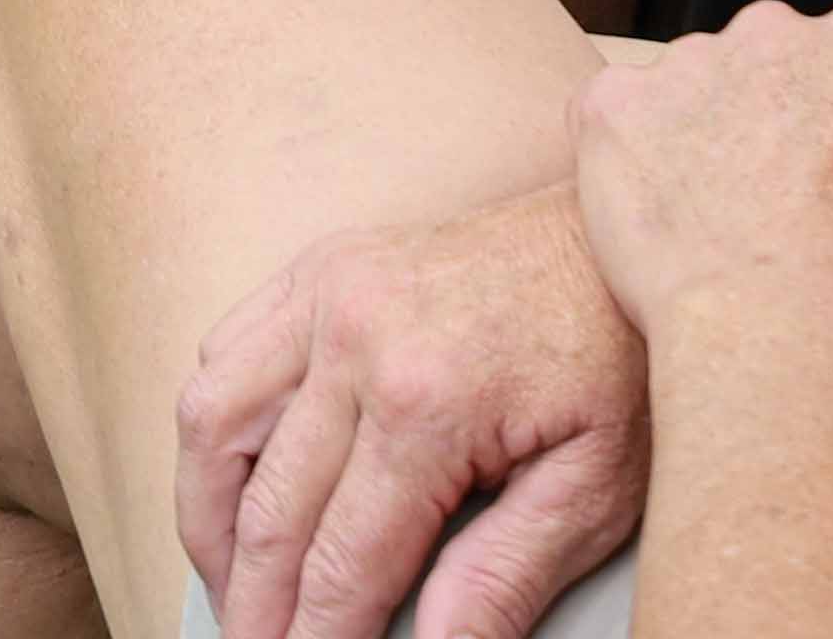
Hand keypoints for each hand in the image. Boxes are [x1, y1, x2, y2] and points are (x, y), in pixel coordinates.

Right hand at [173, 189, 648, 638]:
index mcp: (427, 400)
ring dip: (207, 518)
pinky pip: (225, 352)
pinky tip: (239, 477)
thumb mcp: (595, 488)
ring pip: (211, 423)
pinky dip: (214, 427)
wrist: (625, 234)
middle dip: (252, 604)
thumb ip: (503, 579)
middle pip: (267, 509)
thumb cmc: (619, 355)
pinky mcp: (321, 267)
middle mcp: (356, 335)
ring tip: (231, 582)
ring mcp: (328, 289)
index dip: (315, 638)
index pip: (341, 562)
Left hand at [570, 1, 832, 367]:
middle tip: (780, 214)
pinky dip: (627, 160)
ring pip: (692, 89)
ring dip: (699, 139)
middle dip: (770, 122)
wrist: (780, 337)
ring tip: (722, 229)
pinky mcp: (615, 106)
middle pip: (768, 64)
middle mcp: (774, 31)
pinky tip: (659, 219)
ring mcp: (688, 64)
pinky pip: (613, 116)